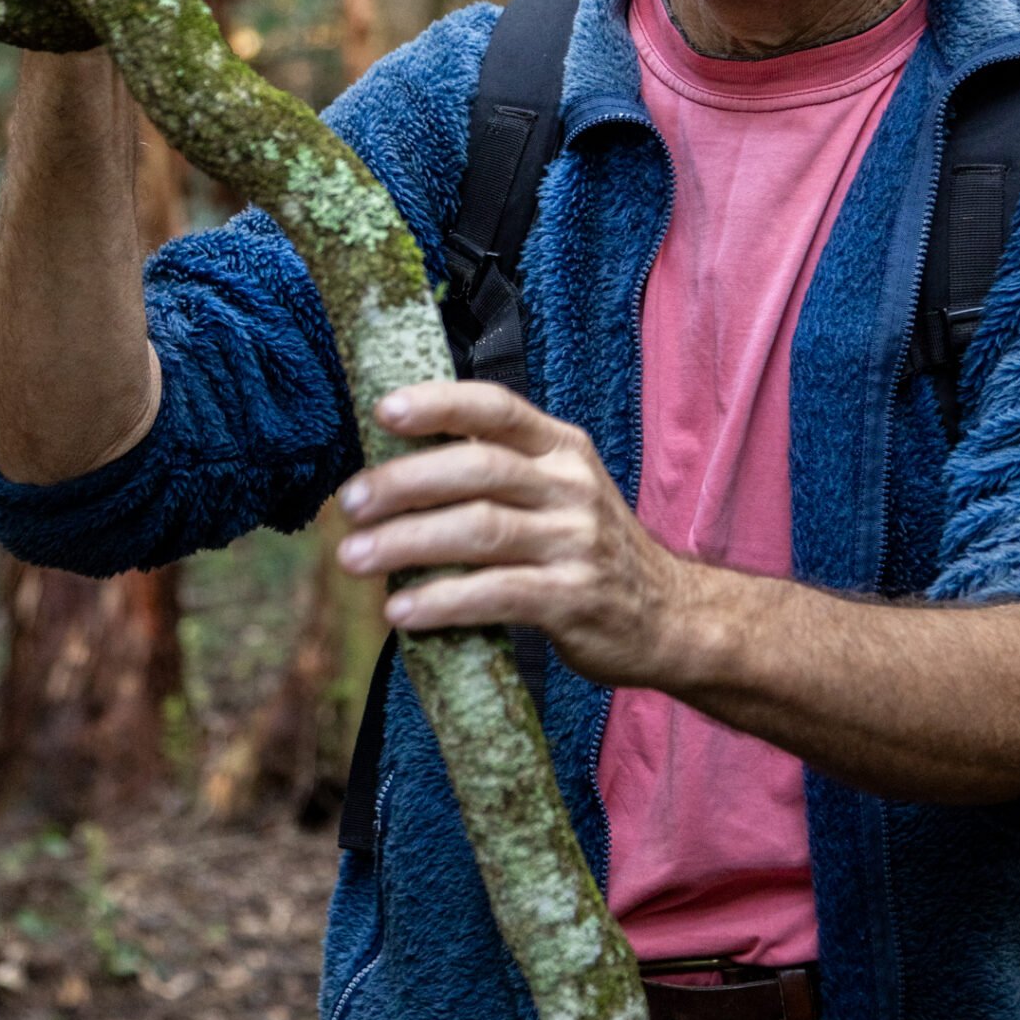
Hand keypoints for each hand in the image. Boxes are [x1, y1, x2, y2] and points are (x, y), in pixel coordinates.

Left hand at [334, 382, 679, 687]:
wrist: (669, 615)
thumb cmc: (587, 548)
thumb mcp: (558, 491)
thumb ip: (496, 471)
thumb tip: (392, 466)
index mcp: (561, 448)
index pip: (496, 408)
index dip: (438, 404)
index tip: (383, 411)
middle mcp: (571, 486)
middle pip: (477, 469)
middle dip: (403, 482)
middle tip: (349, 504)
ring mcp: (576, 542)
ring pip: (479, 530)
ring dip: (406, 543)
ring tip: (354, 558)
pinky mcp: (573, 599)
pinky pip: (497, 594)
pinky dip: (442, 601)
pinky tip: (401, 612)